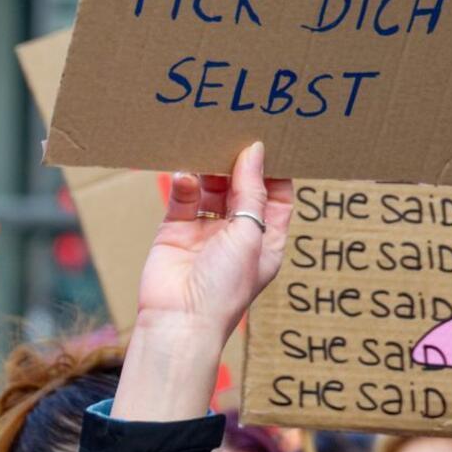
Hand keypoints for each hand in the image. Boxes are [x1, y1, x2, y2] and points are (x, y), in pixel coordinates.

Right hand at [113, 143, 295, 423]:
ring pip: (212, 188)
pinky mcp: (175, 230)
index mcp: (266, 239)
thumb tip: (255, 151)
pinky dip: (184, 183)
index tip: (272, 138)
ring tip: (209, 145)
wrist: (179, 320)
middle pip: (243, 187)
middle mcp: (237, 234)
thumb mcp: (251, 234)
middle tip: (238, 130)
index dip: (275, 168)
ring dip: (211, 169)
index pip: (276, 195)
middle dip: (241, 163)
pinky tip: (185, 174)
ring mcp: (205, 231)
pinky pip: (183, 197)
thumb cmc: (225, 288)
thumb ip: (252, 191)